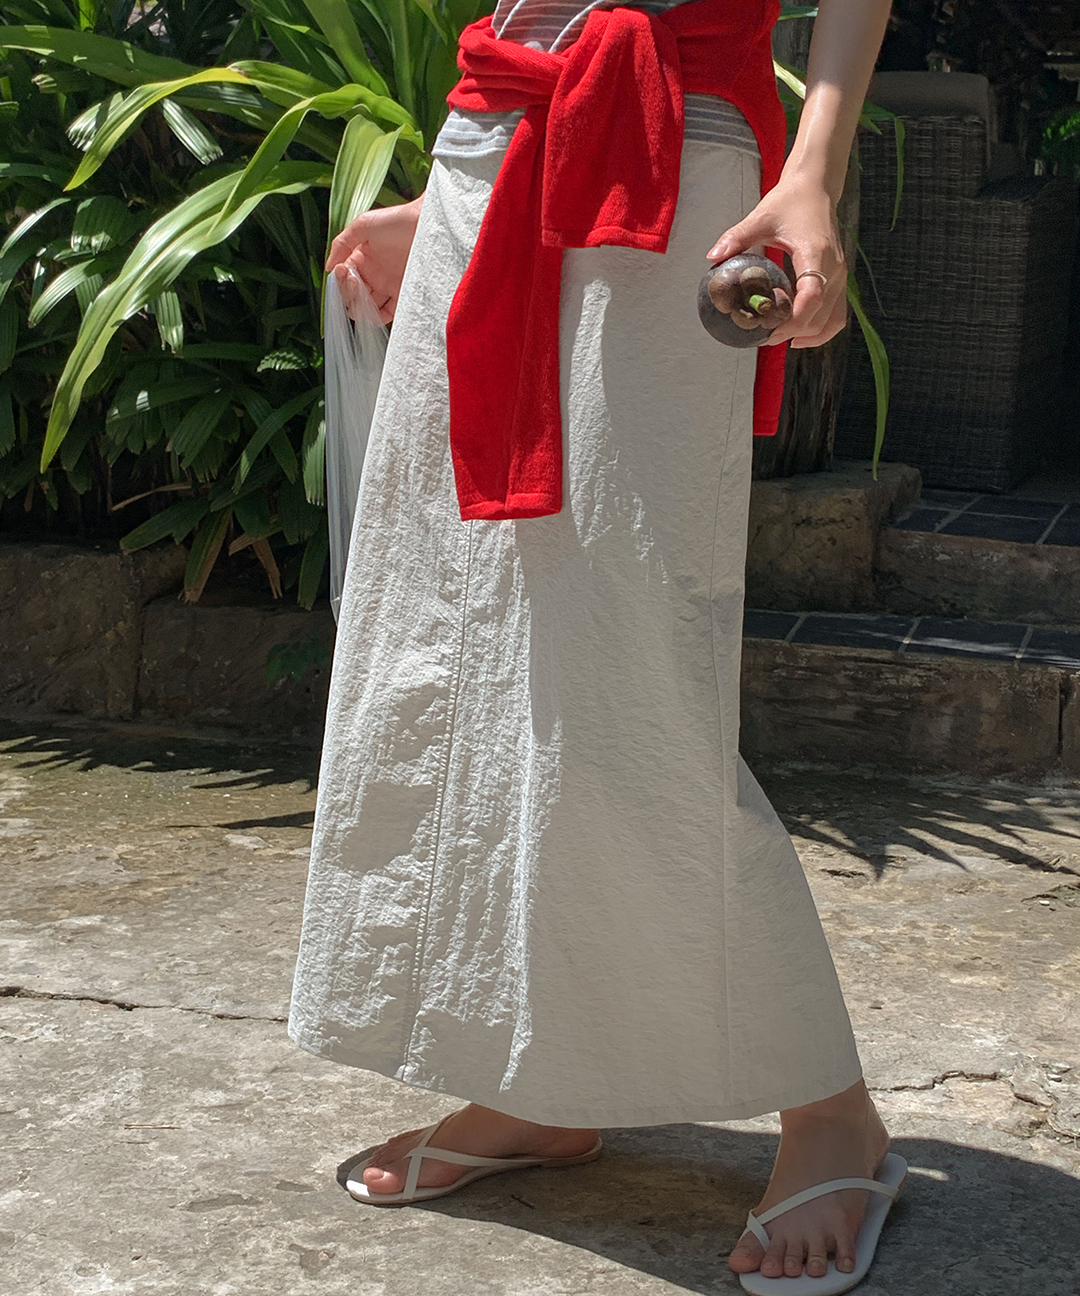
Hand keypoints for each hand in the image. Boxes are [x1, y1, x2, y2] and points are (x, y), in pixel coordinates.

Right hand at [325, 196, 423, 323]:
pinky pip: (385, 315)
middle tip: (357, 282)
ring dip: (359, 308)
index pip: (343, 278)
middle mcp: (374, 274)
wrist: (428, 225)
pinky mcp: (403, 296)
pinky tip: (372, 312)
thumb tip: (328, 269)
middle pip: (352, 296)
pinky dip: (375, 318)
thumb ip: (342, 244)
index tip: (344, 270)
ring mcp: (388, 286)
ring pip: (366, 308)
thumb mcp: (363, 224)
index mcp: (362, 259)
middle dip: (348, 293)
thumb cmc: (396, 220)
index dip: (340, 279)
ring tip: (364, 298)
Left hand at [707, 179, 847, 348]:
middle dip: (793, 331)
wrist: (816, 188)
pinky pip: (836, 314)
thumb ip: (737, 237)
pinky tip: (799, 336)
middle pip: (820, 315)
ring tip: (780, 339)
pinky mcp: (839, 279)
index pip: (812, 297)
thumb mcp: (761, 217)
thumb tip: (713, 257)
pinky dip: (821, 329)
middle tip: (764, 337)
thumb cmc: (790, 201)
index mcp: (816, 253)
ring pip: (832, 320)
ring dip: (809, 335)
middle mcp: (834, 268)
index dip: (793, 319)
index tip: (770, 330)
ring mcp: (840, 276)